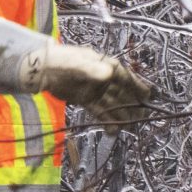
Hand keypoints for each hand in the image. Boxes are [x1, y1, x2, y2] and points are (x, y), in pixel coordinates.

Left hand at [35, 43, 152, 127]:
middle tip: (140, 119)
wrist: (43, 68)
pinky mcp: (86, 99)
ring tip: (127, 128)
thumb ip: (93, 70)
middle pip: (122, 94)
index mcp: (107, 66)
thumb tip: (108, 74)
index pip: (127, 78)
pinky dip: (106, 120)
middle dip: (132, 106)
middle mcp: (105, 79)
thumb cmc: (63, 61)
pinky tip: (113, 130)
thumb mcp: (78, 63)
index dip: (138, 88)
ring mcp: (96, 90)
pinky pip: (100, 111)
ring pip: (112, 105)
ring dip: (120, 116)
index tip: (148, 98)